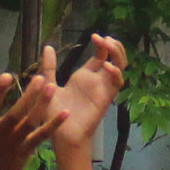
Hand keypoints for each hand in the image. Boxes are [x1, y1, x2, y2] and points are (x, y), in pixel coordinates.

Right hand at [0, 60, 59, 169]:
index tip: (7, 75)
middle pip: (15, 115)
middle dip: (27, 96)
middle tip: (39, 77)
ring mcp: (14, 145)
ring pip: (30, 123)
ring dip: (41, 106)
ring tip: (52, 87)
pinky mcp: (27, 151)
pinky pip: (41, 137)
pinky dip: (53, 125)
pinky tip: (65, 113)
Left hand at [51, 33, 128, 158]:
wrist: (60, 134)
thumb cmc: (55, 113)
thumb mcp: (50, 84)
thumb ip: (49, 67)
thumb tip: (48, 47)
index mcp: (85, 76)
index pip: (101, 55)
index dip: (101, 44)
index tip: (93, 36)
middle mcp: (97, 80)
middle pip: (115, 58)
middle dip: (113, 46)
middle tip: (103, 38)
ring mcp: (103, 88)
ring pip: (121, 67)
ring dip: (118, 54)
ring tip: (108, 44)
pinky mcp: (106, 98)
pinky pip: (118, 84)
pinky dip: (116, 73)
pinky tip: (106, 66)